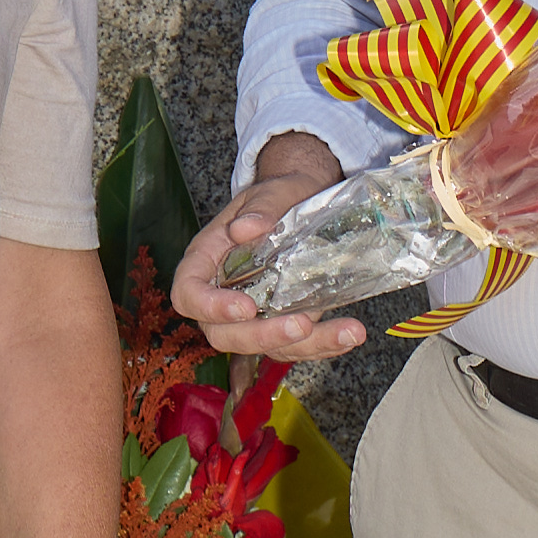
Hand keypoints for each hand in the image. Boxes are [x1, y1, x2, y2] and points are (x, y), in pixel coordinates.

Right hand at [173, 141, 363, 364]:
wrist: (306, 199)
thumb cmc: (280, 194)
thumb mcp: (272, 190)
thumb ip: (260, 207)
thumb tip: (245, 229)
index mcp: (206, 260)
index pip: (188, 293)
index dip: (210, 307)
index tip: (246, 307)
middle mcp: (223, 293)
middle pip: (224, 333)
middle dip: (263, 336)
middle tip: (301, 325)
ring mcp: (253, 313)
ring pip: (264, 347)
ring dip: (305, 346)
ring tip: (347, 333)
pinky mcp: (281, 321)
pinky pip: (294, 346)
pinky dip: (324, 345)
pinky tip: (349, 335)